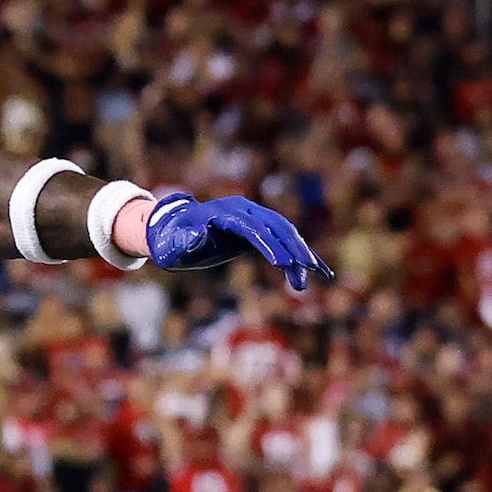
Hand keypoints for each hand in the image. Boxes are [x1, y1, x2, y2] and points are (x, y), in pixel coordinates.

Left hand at [143, 193, 333, 292]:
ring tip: (306, 281)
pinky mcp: (259, 230)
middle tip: (304, 273)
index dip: (269, 245)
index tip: (282, 265)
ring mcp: (254, 218)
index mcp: (224, 212)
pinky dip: (301, 255)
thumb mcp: (171, 244)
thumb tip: (197, 235)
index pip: (252, 228)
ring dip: (299, 255)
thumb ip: (184, 241)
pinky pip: (285, 240)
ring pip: (285, 233)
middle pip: (276, 227)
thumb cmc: (170, 240)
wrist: (172, 230)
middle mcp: (244, 210)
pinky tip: (321, 272)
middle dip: (293, 250)